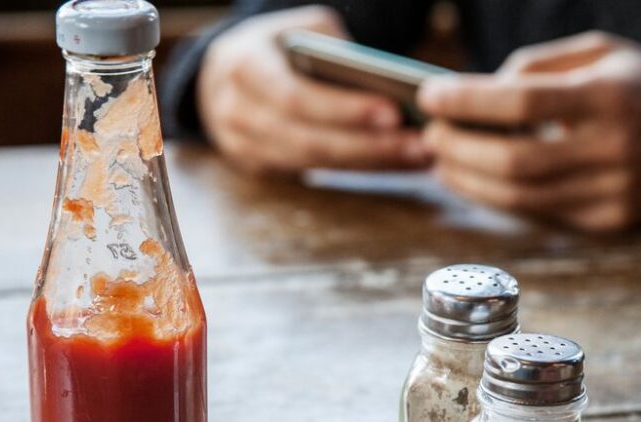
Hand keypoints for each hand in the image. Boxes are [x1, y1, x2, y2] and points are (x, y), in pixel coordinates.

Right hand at [196, 5, 427, 175]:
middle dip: (369, 145)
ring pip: (315, 163)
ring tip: (419, 155)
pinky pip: (315, 173)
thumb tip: (379, 79)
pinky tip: (396, 162)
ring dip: (371, 162)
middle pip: (309, 141)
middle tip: (420, 144)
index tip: (393, 112)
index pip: (296, 96)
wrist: (219, 76)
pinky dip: (358, 167)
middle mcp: (237, 113)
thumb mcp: (296, 28)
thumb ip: (330, 45)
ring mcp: (244, 147)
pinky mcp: (260, 169)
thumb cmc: (272, 47)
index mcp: (243, 67)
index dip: (344, 109)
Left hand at [418, 32, 640, 231]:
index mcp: (610, 96)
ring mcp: (614, 191)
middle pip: (514, 159)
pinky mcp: (609, 221)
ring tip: (442, 160)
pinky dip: (499, 198)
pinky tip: (476, 180)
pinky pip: (539, 213)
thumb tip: (475, 94)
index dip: (467, 101)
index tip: (430, 96)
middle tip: (430, 135)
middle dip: (459, 148)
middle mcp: (614, 148)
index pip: (522, 102)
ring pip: (521, 196)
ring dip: (469, 180)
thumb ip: (536, 68)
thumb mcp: (598, 53)